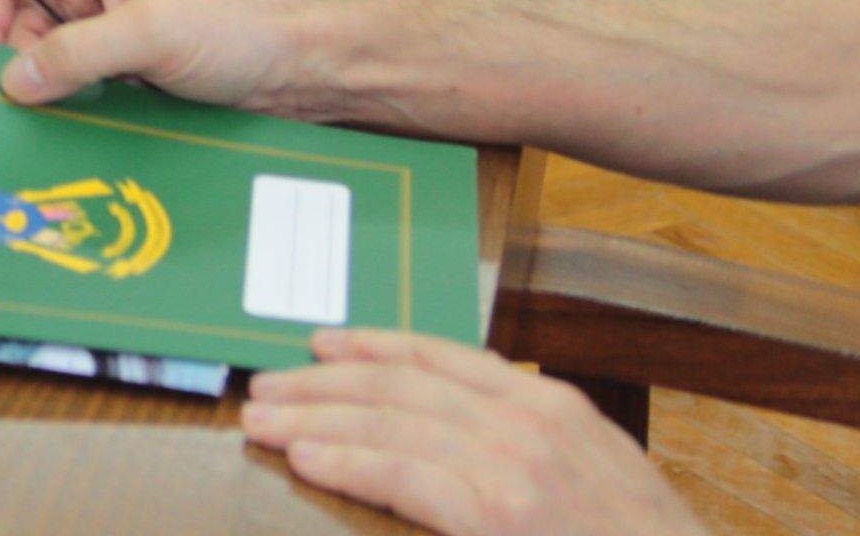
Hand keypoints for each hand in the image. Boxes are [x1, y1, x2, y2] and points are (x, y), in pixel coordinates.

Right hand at [0, 0, 328, 116]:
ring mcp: (103, 29)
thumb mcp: (150, 34)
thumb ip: (76, 52)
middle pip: (15, 25)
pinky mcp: (120, 69)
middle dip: (17, 66)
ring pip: (44, 62)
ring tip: (56, 124)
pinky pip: (74, 88)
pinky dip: (72, 110)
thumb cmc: (234, 31)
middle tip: (17, 111)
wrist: (297, 71)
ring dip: (48, 93)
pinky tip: (81, 130)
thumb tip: (11, 82)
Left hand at [241, 329, 700, 535]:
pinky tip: (304, 456)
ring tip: (261, 420)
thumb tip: (451, 434)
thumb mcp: (598, 479)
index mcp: (553, 407)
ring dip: (313, 418)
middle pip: (400, 384)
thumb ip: (531, 446)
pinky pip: (403, 475)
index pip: (441, 357)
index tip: (319, 344)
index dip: (371, 346)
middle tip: (264, 387)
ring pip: (389, 422)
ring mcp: (517, 467)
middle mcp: (531, 422)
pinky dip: (346, 461)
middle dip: (321, 383)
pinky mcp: (501, 514)